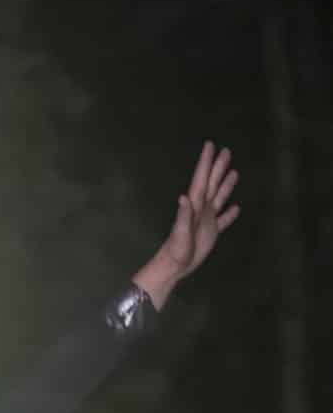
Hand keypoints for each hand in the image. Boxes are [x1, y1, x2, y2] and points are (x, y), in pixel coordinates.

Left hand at [133, 142, 239, 308]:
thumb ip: (183, 215)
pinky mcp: (211, 232)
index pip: (201, 179)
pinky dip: (230, 214)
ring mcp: (207, 220)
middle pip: (212, 183)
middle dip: (218, 167)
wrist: (175, 266)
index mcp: (195, 205)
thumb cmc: (176, 250)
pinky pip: (223, 220)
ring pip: (219, 197)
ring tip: (234, 171)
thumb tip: (184, 197)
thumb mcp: (180, 233)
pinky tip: (236, 208)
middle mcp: (202, 209)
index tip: (210, 146)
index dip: (205, 162)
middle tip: (226, 150)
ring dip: (226, 185)